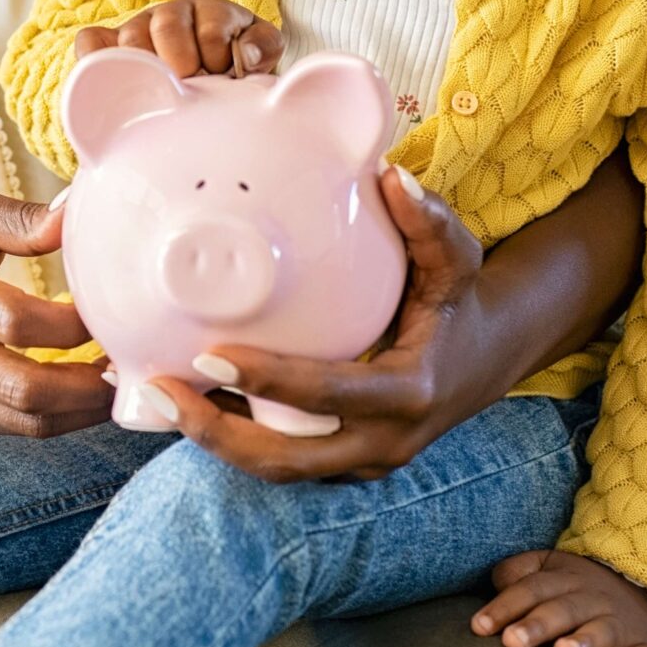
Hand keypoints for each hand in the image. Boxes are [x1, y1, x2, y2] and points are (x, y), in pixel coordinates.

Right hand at [0, 189, 112, 437]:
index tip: (109, 306)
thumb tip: (74, 215)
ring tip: (122, 381)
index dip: (70, 323)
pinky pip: (20, 430)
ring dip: (85, 409)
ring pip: (27, 420)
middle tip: (131, 358)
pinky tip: (92, 395)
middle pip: (23, 385)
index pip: (15, 321)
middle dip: (88, 380)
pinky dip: (65, 420)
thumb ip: (17, 218)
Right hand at [73, 0, 280, 78]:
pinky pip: (90, 43)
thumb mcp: (260, 53)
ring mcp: (136, 30)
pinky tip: (115, 82)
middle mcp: (170, 15)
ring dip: (149, 70)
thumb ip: (263, 46)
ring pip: (130, 39)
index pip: (210, 29)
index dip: (218, 60)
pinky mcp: (109, 47)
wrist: (208, 85)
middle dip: (183, 66)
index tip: (224, 80)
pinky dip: (95, 59)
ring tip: (164, 93)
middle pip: (166, 27)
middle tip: (191, 90)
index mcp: (210, 12)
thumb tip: (244, 55)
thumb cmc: (235, 69)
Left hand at [148, 161, 519, 480]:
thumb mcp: (457, 259)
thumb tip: (392, 176)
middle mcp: (385, 443)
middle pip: (289, 462)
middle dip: (218, 433)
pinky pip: (285, 461)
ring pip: (280, 471)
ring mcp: (364, 463)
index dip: (268, 381)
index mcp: (408, 394)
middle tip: (160, 387)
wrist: (487, 356)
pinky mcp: (345, 465)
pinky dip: (236, 438)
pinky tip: (189, 402)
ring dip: (216, 440)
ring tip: (158, 393)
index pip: (328, 396)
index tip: (209, 354)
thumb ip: (428, 221)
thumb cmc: (461, 299)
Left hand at [475, 550, 646, 646]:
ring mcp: (621, 624)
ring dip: (585, 641)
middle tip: (512, 641)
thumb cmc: (575, 586)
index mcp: (565, 579)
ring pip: (603, 631)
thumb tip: (497, 584)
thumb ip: (518, 573)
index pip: (531, 589)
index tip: (479, 627)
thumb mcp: (546, 567)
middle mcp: (593, 599)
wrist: (637, 584)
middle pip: (562, 609)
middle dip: (537, 624)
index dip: (505, 607)